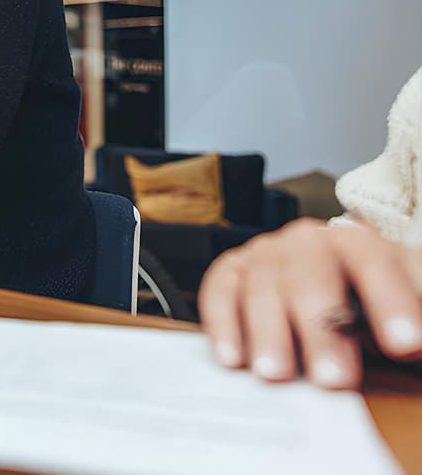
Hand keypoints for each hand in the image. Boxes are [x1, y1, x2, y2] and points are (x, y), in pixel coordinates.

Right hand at [199, 217, 421, 388]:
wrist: (333, 280)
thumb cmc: (371, 304)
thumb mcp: (407, 305)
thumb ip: (415, 327)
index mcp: (360, 243)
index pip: (374, 264)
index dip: (390, 303)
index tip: (407, 346)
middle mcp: (309, 241)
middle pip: (310, 277)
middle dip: (322, 330)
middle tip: (334, 379)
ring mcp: (266, 254)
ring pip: (262, 286)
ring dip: (268, 333)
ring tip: (277, 375)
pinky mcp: (233, 271)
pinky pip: (220, 291)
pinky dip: (223, 324)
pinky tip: (232, 358)